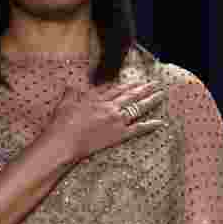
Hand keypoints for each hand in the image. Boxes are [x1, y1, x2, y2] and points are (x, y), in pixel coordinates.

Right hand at [44, 80, 165, 162]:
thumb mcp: (64, 104)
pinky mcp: (119, 135)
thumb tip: (70, 85)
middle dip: (143, 89)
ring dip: (150, 101)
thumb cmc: (61, 124)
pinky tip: (160, 122)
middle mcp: (109, 107)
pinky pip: (138, 129)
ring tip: (160, 95)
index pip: (115, 90)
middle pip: (130, 96)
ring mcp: (116, 120)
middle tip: (154, 84)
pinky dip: (150, 126)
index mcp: (96, 99)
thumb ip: (70, 93)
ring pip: (137, 108)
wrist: (65, 141)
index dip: (126, 85)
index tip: (135, 82)